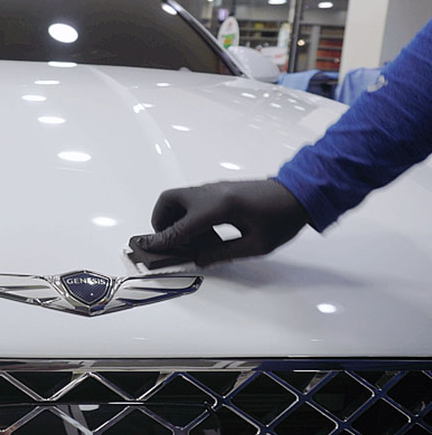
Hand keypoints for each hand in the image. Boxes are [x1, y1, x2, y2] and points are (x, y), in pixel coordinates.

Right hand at [137, 180, 309, 265]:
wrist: (300, 193)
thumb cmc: (282, 218)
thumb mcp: (256, 246)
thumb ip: (222, 253)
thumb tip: (198, 259)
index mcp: (219, 208)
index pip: (179, 227)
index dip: (161, 241)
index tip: (147, 249)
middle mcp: (210, 193)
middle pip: (169, 201)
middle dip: (162, 222)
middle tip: (171, 242)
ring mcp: (214, 188)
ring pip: (179, 199)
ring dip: (177, 219)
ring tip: (195, 242)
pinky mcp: (220, 189)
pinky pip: (193, 200)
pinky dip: (189, 215)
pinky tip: (207, 232)